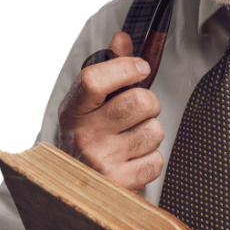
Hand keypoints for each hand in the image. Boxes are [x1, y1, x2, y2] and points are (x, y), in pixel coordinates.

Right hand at [57, 31, 163, 193]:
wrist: (74, 191)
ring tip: (130, 141)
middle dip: (149, 103)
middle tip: (138, 112)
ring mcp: (100, 162)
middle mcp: (83, 136)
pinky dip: (150, 160)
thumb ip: (109, 69)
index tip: (140, 68)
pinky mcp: (119, 185)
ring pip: (154, 130)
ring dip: (149, 133)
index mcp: (73, 110)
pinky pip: (156, 160)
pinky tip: (131, 162)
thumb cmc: (89, 138)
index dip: (125, 67)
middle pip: (140, 102)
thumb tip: (121, 38)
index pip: (95, 80)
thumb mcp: (90, 103)